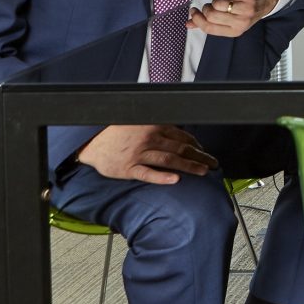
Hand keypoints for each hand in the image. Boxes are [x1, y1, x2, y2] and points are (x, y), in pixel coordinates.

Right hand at [76, 124, 217, 184]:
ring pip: (170, 160)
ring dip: (189, 166)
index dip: (197, 144)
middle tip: (213, 163)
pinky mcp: (128, 169)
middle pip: (181, 148)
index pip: (182, 136)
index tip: (204, 151)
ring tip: (203, 172)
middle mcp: (148, 138)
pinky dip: (163, 177)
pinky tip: (175, 180)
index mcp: (153, 125)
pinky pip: (148, 174)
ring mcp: (138, 154)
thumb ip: (159, 128)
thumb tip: (180, 135)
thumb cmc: (117, 134)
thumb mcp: (140, 123)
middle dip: (200, 156)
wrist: (91, 143)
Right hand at [188, 0, 279, 36]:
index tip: (194, 11)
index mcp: (235, 31)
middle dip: (206, 8)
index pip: (209, 28)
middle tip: (209, 4)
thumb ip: (209, 23)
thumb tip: (188, 24)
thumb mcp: (230, 22)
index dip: (198, 19)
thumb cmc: (245, 12)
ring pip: (217, 2)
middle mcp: (240, 22)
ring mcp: (245, 9)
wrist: (268, 0)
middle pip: (211, 15)